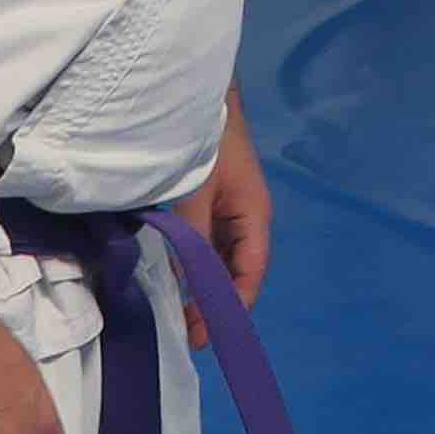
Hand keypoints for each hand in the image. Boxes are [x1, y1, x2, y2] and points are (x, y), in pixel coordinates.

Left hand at [172, 99, 273, 353]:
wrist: (198, 97)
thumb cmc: (206, 141)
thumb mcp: (197, 191)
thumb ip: (194, 238)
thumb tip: (188, 284)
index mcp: (255, 216)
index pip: (250, 272)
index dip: (232, 306)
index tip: (209, 335)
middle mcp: (248, 219)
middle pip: (239, 272)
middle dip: (219, 305)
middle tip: (190, 336)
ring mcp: (231, 212)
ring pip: (224, 260)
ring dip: (207, 288)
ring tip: (184, 317)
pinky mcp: (214, 204)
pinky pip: (210, 245)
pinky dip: (198, 266)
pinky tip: (179, 281)